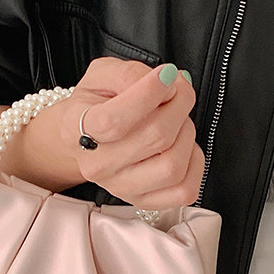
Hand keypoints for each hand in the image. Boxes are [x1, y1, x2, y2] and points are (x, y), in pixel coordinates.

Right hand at [26, 57, 203, 207]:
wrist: (81, 141)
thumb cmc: (94, 105)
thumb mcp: (101, 75)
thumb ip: (129, 73)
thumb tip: (165, 82)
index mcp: (79, 130)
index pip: (115, 120)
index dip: (148, 94)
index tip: (166, 75)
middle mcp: (99, 164)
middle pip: (155, 137)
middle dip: (179, 104)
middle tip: (178, 91)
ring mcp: (121, 187)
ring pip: (173, 165)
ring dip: (187, 133)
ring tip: (178, 119)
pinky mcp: (143, 201)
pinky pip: (184, 191)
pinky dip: (195, 164)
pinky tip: (184, 146)